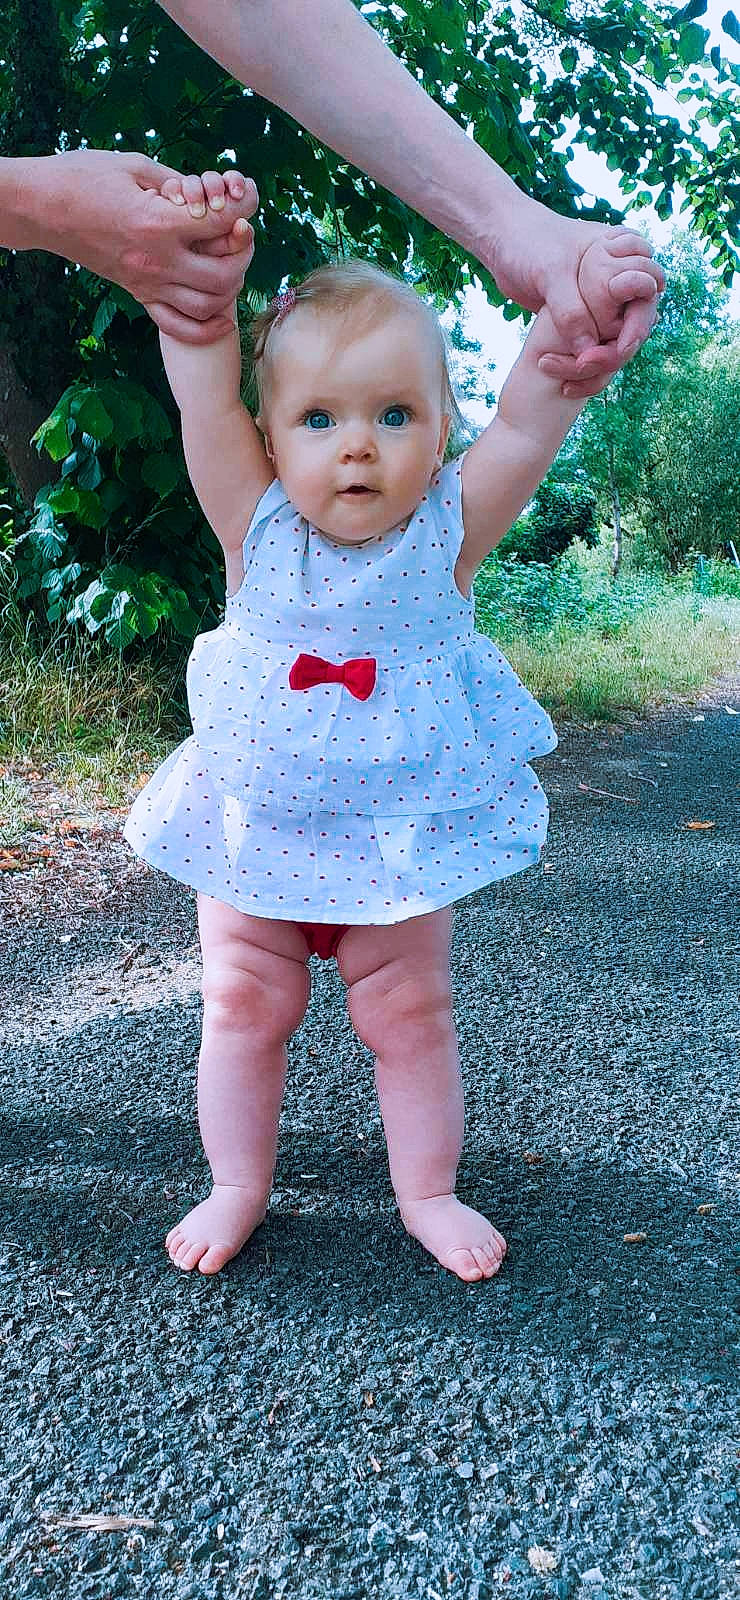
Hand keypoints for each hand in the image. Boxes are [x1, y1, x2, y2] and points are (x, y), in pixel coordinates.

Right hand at [26, 149, 257, 343]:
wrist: (44, 208)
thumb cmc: (84, 178)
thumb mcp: (134, 166)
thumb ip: (175, 181)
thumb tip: (206, 193)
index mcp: (158, 221)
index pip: (221, 222)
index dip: (245, 208)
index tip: (248, 198)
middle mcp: (156, 260)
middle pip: (224, 274)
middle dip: (243, 255)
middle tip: (242, 237)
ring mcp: (147, 283)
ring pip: (207, 305)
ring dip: (230, 290)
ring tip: (233, 267)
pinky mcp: (137, 294)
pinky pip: (177, 326)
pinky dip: (206, 328)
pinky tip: (222, 317)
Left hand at [491, 202, 664, 398]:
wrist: (504, 244)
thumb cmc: (530, 245)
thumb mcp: (552, 274)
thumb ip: (571, 311)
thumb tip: (589, 352)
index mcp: (625, 258)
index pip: (646, 299)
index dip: (635, 328)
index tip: (617, 349)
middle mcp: (619, 282)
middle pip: (633, 327)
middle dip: (612, 353)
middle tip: (583, 367)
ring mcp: (602, 302)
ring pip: (613, 342)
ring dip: (596, 366)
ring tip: (569, 382)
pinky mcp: (583, 318)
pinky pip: (592, 347)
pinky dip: (581, 364)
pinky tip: (564, 381)